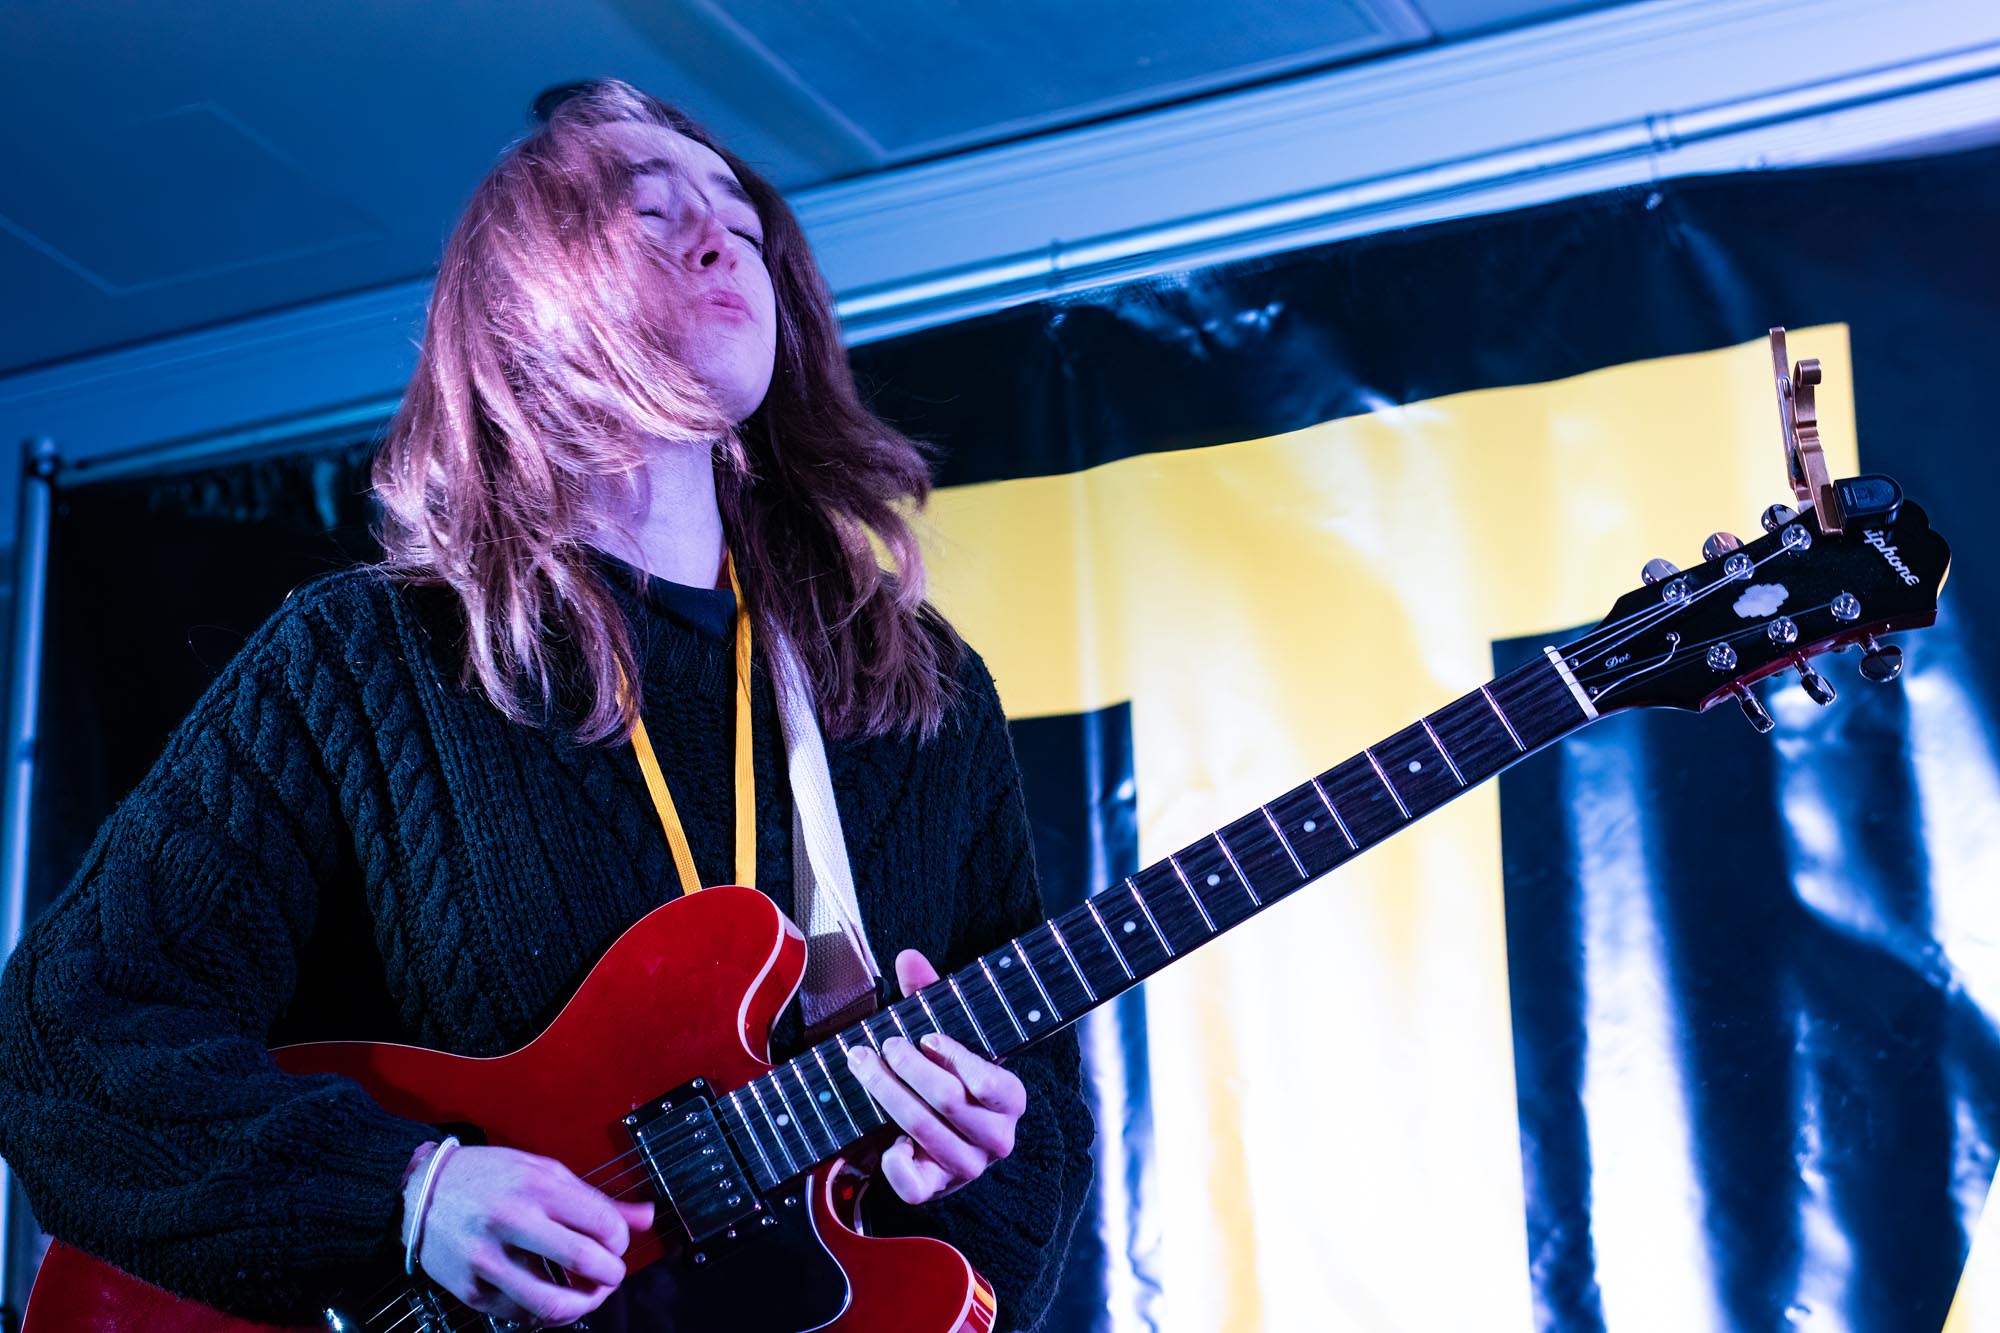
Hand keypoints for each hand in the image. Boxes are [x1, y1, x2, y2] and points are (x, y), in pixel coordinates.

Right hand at [403, 1143, 654, 1324]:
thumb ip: (596, 1199)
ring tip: (587, 1295)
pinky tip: (550, 1297)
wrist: (421, 1190)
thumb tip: (646, 1217)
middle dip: (611, 1275)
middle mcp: (513, 1221)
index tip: (617, 1243)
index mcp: (537, 1187)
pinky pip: (522, 1316)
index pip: (603, 1223)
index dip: (622, 1241)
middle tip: (610, 1274)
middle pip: (585, 1261)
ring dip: (583, 1305)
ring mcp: (488, 1260)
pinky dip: (546, 1314)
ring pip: (553, 1304)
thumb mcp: (545, 1173)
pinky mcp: (471, 1290)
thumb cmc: (490, 1178)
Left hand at [844, 949, 1027, 1205]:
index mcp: (1010, 1099)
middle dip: (906, 1069)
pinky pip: (914, 1186)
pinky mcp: (936, 1190)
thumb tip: (908, 957)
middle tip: (880, 1046)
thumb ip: (931, 996)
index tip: (924, 1036)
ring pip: (925, 1132)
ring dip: (887, 1095)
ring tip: (864, 1066)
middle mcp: (997, 1137)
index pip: (990, 1082)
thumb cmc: (948, 1076)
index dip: (954, 1057)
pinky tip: (883, 1141)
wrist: (944, 1135)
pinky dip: (894, 1163)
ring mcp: (967, 1167)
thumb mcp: (945, 1037)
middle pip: (948, 1102)